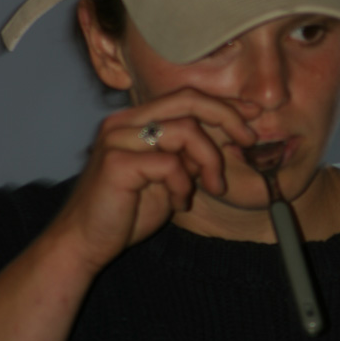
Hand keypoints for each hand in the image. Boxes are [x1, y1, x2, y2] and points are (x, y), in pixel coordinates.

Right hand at [49, 89, 257, 274]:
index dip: (223, 103)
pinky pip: (169, 164)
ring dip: (209, 160)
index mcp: (136, 120)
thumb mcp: (171, 176)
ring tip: (212, 186)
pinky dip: (183, 185)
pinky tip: (180, 204)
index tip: (254, 113)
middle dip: (226, 116)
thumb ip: (191, 154)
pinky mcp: (116, 163)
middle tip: (249, 140)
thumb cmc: (127, 211)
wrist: (85, 243)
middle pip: (187, 99)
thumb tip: (232, 134)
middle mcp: (125, 122)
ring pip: (185, 130)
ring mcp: (117, 139)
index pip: (186, 97)